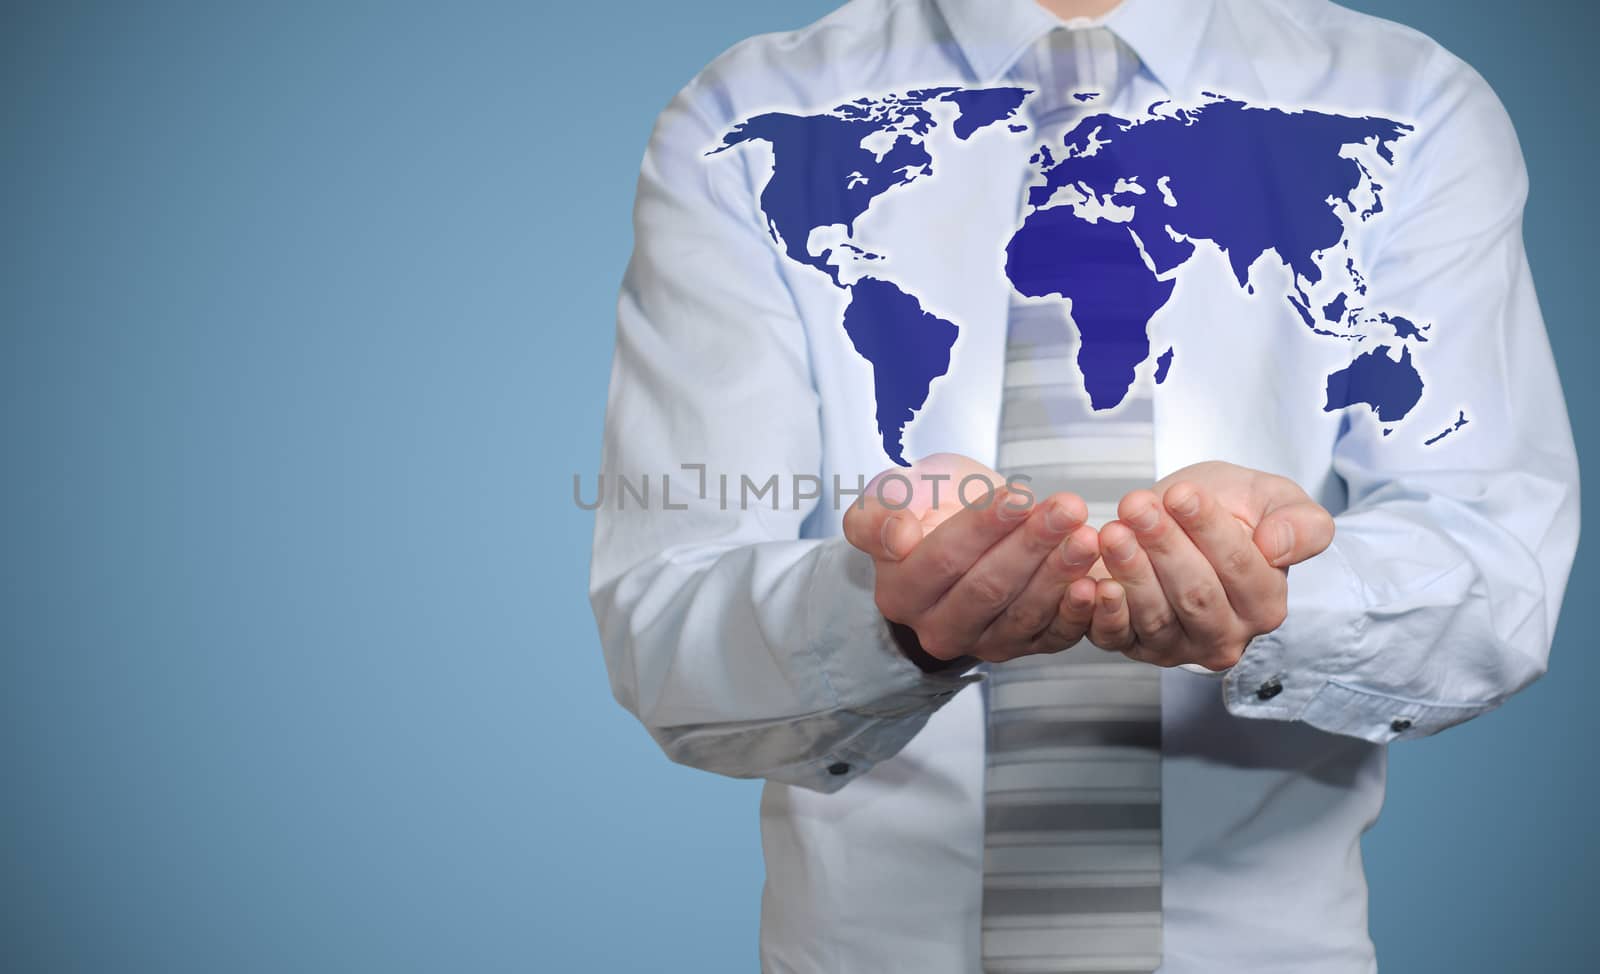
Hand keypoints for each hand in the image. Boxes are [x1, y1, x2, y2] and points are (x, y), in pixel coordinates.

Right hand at [842, 453, 1101, 664]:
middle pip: (988, 588)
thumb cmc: (923, 506)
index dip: (983, 527)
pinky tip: (1096, 583)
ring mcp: (984, 644)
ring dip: (1060, 573)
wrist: (954, 531)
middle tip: (1069, 508)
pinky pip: (1053, 637)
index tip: (1019, 494)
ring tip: (1086, 536)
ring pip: (1024, 613)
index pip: (943, 559)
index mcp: (900, 594)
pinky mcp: (1026, 648)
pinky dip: (1078, 613)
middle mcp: (938, 629)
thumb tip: (900, 537)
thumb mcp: (887, 497)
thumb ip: (878, 515)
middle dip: (1032, 545)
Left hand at [1087, 462, 1335, 669]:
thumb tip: (1277, 548)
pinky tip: (1093, 583)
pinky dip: (1104, 613)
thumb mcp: (1276, 500)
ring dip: (1131, 571)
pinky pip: (1117, 638)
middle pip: (1196, 595)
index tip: (1182, 493)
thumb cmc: (1233, 510)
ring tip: (1113, 531)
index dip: (1209, 530)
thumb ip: (1301, 525)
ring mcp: (1178, 648)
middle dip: (1164, 546)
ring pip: (1156, 615)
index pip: (1240, 569)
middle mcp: (1226, 637)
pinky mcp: (1134, 647)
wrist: (1179, 518)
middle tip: (1136, 505)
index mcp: (1265, 604)